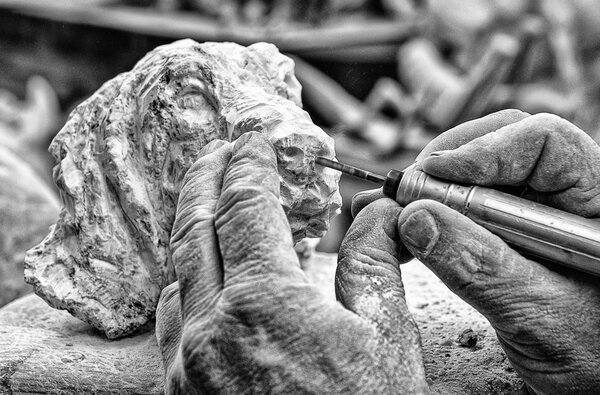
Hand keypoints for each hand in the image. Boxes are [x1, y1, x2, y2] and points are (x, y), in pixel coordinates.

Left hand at [155, 132, 427, 393]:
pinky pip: (169, 318)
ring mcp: (187, 362)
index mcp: (263, 303)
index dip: (249, 164)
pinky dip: (185, 281)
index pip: (244, 205)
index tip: (255, 140)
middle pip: (193, 226)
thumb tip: (379, 213)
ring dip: (191, 229)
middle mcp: (210, 326)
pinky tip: (204, 277)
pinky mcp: (181, 390)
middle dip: (204, 177)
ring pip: (176, 272)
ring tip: (211, 205)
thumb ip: (376, 264)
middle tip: (219, 151)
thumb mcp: (388, 340)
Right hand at [359, 110, 599, 393]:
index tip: (434, 175)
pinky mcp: (509, 233)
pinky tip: (406, 230)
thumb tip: (416, 220)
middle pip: (502, 145)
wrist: (597, 380)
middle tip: (404, 195)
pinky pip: (466, 210)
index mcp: (598, 201)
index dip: (483, 149)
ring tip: (393, 212)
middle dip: (446, 167)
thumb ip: (481, 268)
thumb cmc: (596, 355)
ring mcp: (535, 214)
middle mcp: (566, 197)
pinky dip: (431, 215)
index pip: (543, 142)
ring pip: (478, 178)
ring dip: (430, 192)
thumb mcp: (541, 314)